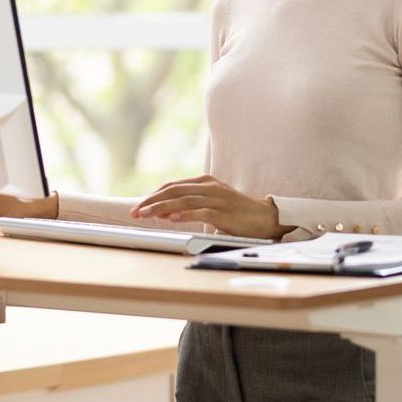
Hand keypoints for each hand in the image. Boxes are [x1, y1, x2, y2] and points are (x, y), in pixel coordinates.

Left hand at [130, 175, 291, 239]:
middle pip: (174, 191)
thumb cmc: (238, 213)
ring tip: (145, 215)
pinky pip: (199, 212)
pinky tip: (170, 219)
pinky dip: (183, 215)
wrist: (266, 218)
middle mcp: (209, 187)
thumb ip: (193, 203)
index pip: (173, 186)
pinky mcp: (223, 212)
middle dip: (151, 201)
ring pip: (183, 201)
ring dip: (161, 208)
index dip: (154, 195)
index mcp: (205, 182)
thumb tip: (167, 212)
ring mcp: (216, 199)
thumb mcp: (213, 203)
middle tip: (135, 212)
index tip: (139, 205)